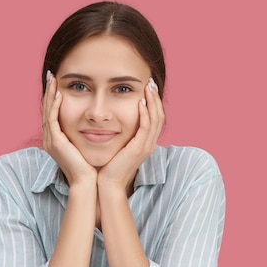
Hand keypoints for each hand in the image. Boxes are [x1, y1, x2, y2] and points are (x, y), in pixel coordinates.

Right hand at [43, 71, 97, 186]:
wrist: (87, 183)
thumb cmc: (90, 167)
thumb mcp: (86, 147)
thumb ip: (85, 135)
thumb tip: (96, 125)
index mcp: (56, 140)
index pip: (52, 113)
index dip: (53, 98)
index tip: (57, 83)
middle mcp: (50, 139)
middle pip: (46, 109)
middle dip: (49, 92)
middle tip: (51, 75)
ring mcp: (51, 141)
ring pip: (47, 112)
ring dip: (50, 94)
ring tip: (53, 79)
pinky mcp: (55, 142)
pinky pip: (52, 120)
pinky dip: (54, 106)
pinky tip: (59, 95)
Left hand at [97, 77, 163, 192]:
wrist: (107, 184)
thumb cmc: (108, 167)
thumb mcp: (117, 147)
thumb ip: (120, 135)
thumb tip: (113, 122)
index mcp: (145, 143)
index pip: (155, 118)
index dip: (153, 102)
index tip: (148, 88)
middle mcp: (149, 144)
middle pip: (159, 116)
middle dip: (155, 98)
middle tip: (151, 82)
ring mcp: (146, 147)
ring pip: (156, 119)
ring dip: (152, 101)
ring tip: (148, 86)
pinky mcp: (139, 149)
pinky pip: (146, 127)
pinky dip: (145, 113)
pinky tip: (140, 102)